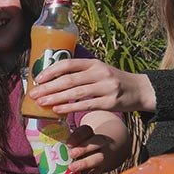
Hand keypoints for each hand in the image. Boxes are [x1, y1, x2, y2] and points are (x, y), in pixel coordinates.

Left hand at [29, 59, 156, 113]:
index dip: (51, 70)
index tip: (38, 78)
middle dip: (48, 87)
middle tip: (33, 93)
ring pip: (75, 93)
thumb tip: (54, 78)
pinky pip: (85, 105)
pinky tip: (57, 110)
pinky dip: (69, 108)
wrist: (139, 90)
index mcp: (94, 63)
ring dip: (55, 98)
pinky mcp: (110, 102)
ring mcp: (106, 88)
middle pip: (69, 80)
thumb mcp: (99, 70)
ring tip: (41, 102)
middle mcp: (100, 73)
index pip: (68, 64)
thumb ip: (81, 73)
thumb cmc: (114, 81)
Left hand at [65, 124, 120, 173]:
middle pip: (95, 143)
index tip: (68, 144)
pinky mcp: (100, 170)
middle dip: (82, 148)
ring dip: (85, 163)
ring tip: (73, 168)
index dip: (77, 136)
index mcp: (89, 134)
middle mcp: (98, 144)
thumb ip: (62, 143)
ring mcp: (101, 156)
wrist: (102, 153)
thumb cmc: (82, 147)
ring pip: (98, 158)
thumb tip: (43, 148)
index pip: (85, 131)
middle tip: (71, 154)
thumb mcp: (76, 141)